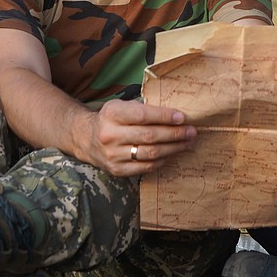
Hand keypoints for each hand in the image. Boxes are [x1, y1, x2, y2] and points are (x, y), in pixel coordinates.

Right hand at [72, 98, 196, 176]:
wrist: (85, 138)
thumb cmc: (111, 119)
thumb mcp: (121, 106)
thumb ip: (142, 108)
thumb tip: (175, 114)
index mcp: (112, 114)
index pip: (142, 115)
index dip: (164, 116)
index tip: (182, 117)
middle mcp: (109, 135)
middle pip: (149, 136)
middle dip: (174, 134)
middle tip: (191, 131)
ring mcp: (112, 155)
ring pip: (150, 153)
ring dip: (173, 148)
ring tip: (187, 143)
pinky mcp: (116, 170)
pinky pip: (145, 167)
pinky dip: (161, 160)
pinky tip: (172, 154)